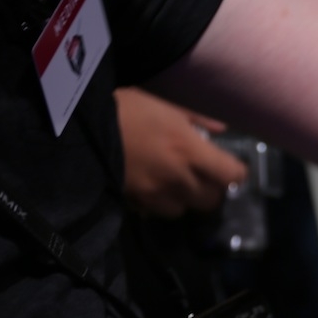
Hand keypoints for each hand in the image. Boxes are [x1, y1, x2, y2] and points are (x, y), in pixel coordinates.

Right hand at [115, 87, 247, 217]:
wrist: (82, 126)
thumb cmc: (126, 108)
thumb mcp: (165, 105)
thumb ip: (198, 120)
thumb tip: (222, 130)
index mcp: (191, 151)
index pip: (233, 176)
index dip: (236, 173)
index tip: (230, 168)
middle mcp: (181, 178)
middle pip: (212, 199)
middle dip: (212, 189)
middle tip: (203, 176)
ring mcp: (159, 194)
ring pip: (186, 209)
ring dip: (186, 199)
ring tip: (176, 183)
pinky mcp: (137, 203)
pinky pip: (159, 212)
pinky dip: (161, 203)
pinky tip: (153, 189)